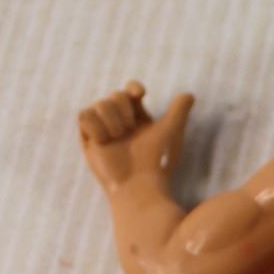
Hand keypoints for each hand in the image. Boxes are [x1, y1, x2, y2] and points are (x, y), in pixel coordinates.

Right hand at [77, 81, 193, 191]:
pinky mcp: (89, 140)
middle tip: (129, 131)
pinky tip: (105, 141)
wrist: (139, 185)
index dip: (133, 87)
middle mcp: (120, 122)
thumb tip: (190, 95)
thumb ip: (179, 111)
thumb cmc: (158, 162)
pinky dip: (95, 126)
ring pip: (100, 104)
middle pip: (115, 95)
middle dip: (124, 110)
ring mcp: (103, 130)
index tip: (141, 94)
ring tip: (118, 139)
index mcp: (138, 118)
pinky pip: (84, 115)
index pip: (130, 91)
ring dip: (112, 120)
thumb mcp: (170, 132)